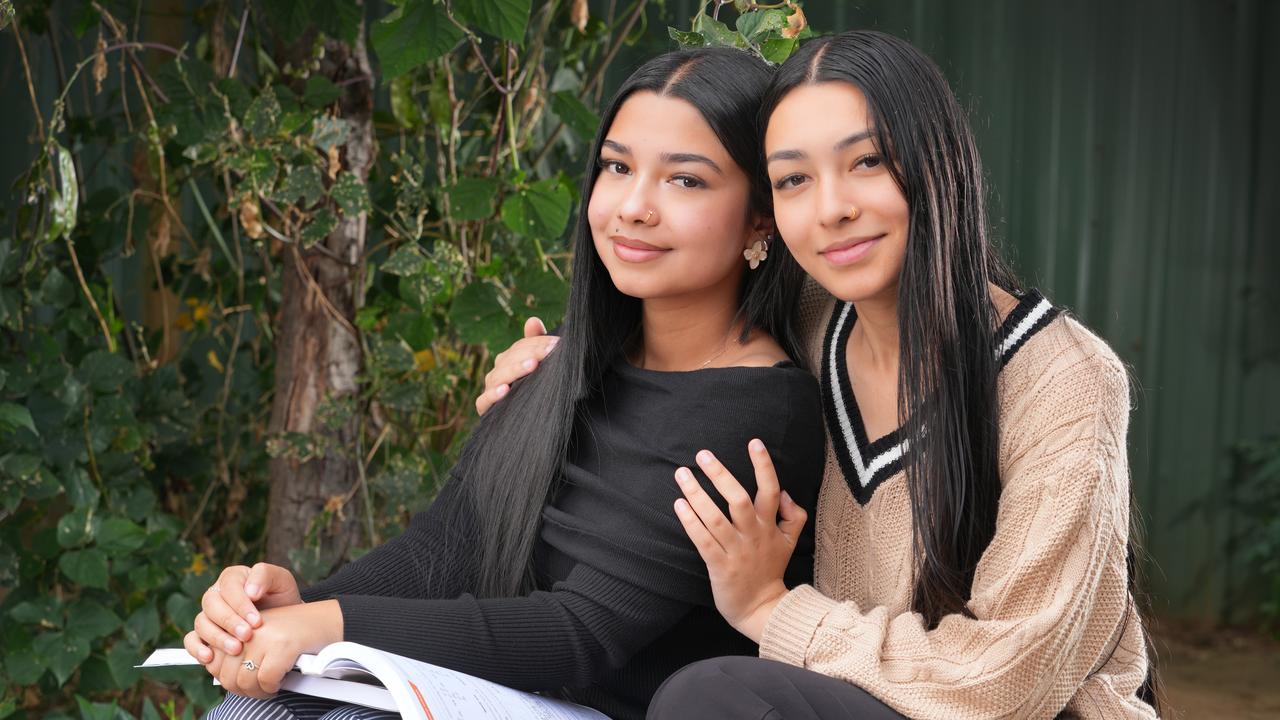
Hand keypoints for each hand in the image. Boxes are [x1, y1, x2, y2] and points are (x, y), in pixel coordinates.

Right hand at [184, 562, 301, 663]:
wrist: (285, 620)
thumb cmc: (281, 598)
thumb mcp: (282, 581)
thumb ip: (266, 575)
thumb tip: (250, 591)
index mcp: (233, 577)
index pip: (229, 587)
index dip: (241, 605)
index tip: (257, 621)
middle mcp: (217, 594)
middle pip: (211, 604)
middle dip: (229, 622)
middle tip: (247, 636)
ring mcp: (209, 615)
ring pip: (201, 622)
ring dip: (217, 637)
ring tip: (236, 649)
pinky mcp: (204, 634)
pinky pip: (191, 639)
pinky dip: (196, 648)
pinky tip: (209, 657)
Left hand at [204, 600, 342, 698]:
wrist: (328, 620)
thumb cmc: (297, 631)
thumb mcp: (261, 635)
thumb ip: (239, 649)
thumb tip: (220, 673)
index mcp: (239, 624)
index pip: (215, 662)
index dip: (227, 679)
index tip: (241, 682)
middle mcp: (247, 628)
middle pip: (227, 675)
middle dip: (242, 690)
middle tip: (258, 689)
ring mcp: (264, 637)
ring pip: (245, 681)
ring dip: (259, 691)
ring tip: (270, 686)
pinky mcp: (281, 645)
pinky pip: (267, 680)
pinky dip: (275, 686)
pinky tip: (283, 679)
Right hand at [475, 317, 557, 415]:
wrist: (533, 424)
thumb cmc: (537, 392)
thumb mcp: (542, 367)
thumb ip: (537, 343)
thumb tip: (533, 320)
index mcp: (509, 360)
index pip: (520, 346)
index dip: (537, 343)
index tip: (557, 344)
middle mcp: (498, 373)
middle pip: (509, 358)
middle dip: (531, 353)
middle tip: (551, 352)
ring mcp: (491, 390)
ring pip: (497, 376)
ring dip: (515, 370)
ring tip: (532, 366)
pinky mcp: (486, 409)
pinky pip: (483, 401)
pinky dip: (492, 394)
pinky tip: (505, 390)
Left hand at [672, 439, 807, 642]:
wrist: (762, 609)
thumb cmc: (771, 569)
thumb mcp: (790, 541)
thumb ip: (793, 514)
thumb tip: (784, 492)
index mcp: (769, 525)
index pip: (770, 490)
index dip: (763, 466)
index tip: (754, 442)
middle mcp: (753, 534)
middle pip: (739, 499)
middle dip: (720, 474)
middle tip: (702, 455)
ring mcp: (736, 551)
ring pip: (716, 518)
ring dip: (697, 494)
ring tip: (682, 474)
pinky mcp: (719, 566)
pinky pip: (704, 540)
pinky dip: (691, 522)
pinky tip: (679, 505)